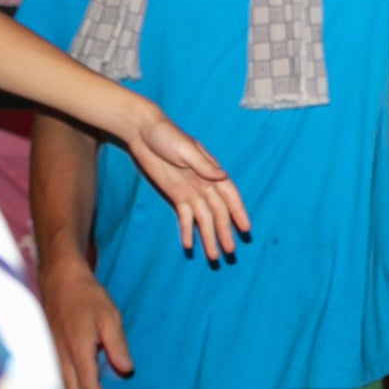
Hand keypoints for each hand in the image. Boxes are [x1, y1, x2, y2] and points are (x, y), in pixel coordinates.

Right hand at [38, 257, 132, 388]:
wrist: (59, 280)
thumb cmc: (87, 296)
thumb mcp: (110, 316)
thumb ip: (117, 344)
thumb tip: (125, 370)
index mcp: (77, 348)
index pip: (87, 384)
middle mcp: (60, 355)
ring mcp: (50, 354)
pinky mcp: (46, 351)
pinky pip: (54, 380)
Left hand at [119, 107, 251, 264]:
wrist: (143, 132)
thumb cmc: (166, 135)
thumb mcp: (184, 148)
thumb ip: (203, 165)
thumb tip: (223, 176)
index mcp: (210, 171)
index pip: (228, 195)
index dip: (238, 211)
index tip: (245, 228)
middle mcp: (203, 184)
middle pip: (217, 212)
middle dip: (224, 232)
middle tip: (230, 252)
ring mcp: (189, 191)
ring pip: (202, 219)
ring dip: (208, 237)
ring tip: (213, 256)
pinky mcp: (175, 195)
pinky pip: (184, 216)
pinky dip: (187, 230)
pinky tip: (189, 245)